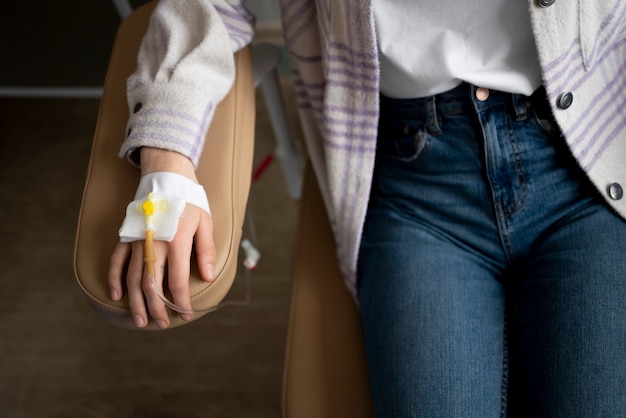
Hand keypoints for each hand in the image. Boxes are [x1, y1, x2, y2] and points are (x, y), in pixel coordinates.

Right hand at [107, 148, 215, 328]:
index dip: (181, 300)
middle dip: (157, 308)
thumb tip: (207, 276)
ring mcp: (137, 241)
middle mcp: (155, 244)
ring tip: (140, 320)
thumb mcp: (204, 222)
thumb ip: (205, 250)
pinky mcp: (127, 236)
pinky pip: (117, 261)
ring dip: (136, 301)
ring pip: (133, 278)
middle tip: (162, 324)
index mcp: (177, 242)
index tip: (185, 314)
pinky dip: (114, 278)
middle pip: (153, 284)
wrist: (166, 177)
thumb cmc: (189, 201)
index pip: (178, 280)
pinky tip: (116, 295)